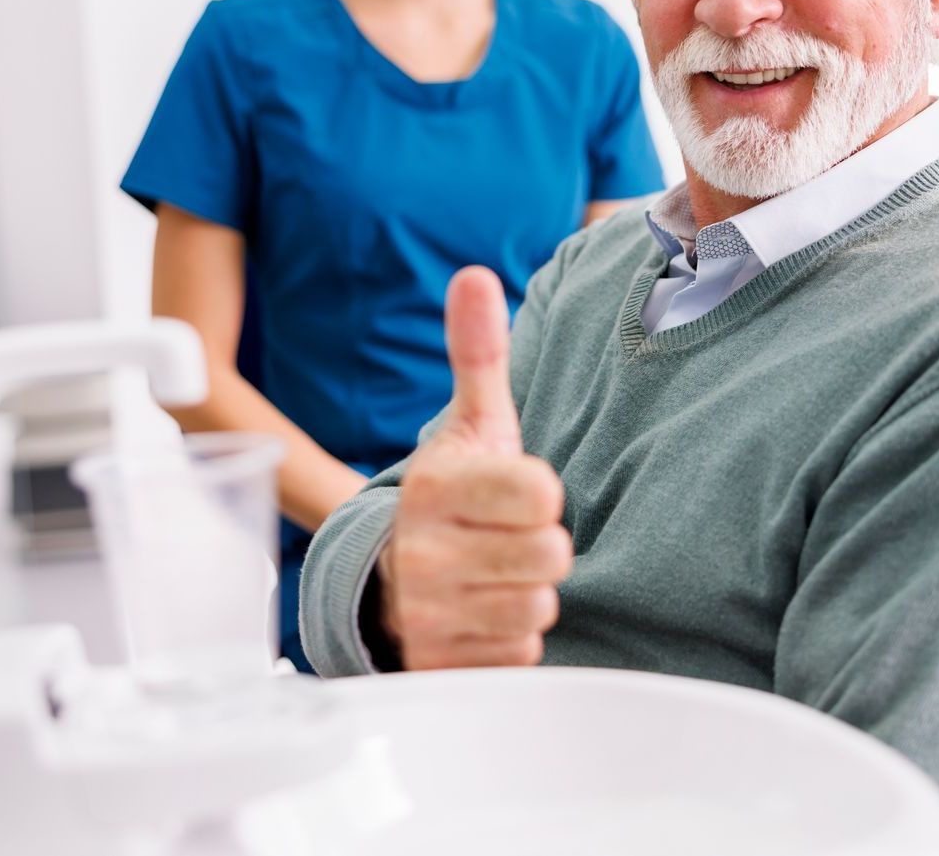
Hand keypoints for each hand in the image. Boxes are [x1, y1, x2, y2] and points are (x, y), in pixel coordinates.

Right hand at [379, 266, 573, 668]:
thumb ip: (479, 353)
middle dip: (537, 545)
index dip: (539, 492)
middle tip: (503, 534)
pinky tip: (480, 610)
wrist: (390, 573)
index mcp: (434, 484)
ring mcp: (426, 612)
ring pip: (536, 607)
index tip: (512, 491)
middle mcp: (422, 550)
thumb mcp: (471, 424)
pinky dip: (507, 637)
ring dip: (524, 592)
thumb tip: (476, 277)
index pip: (542, 492)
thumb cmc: (451, 493)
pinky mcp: (436, 661)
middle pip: (549, 555)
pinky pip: (516, 654)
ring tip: (490, 570)